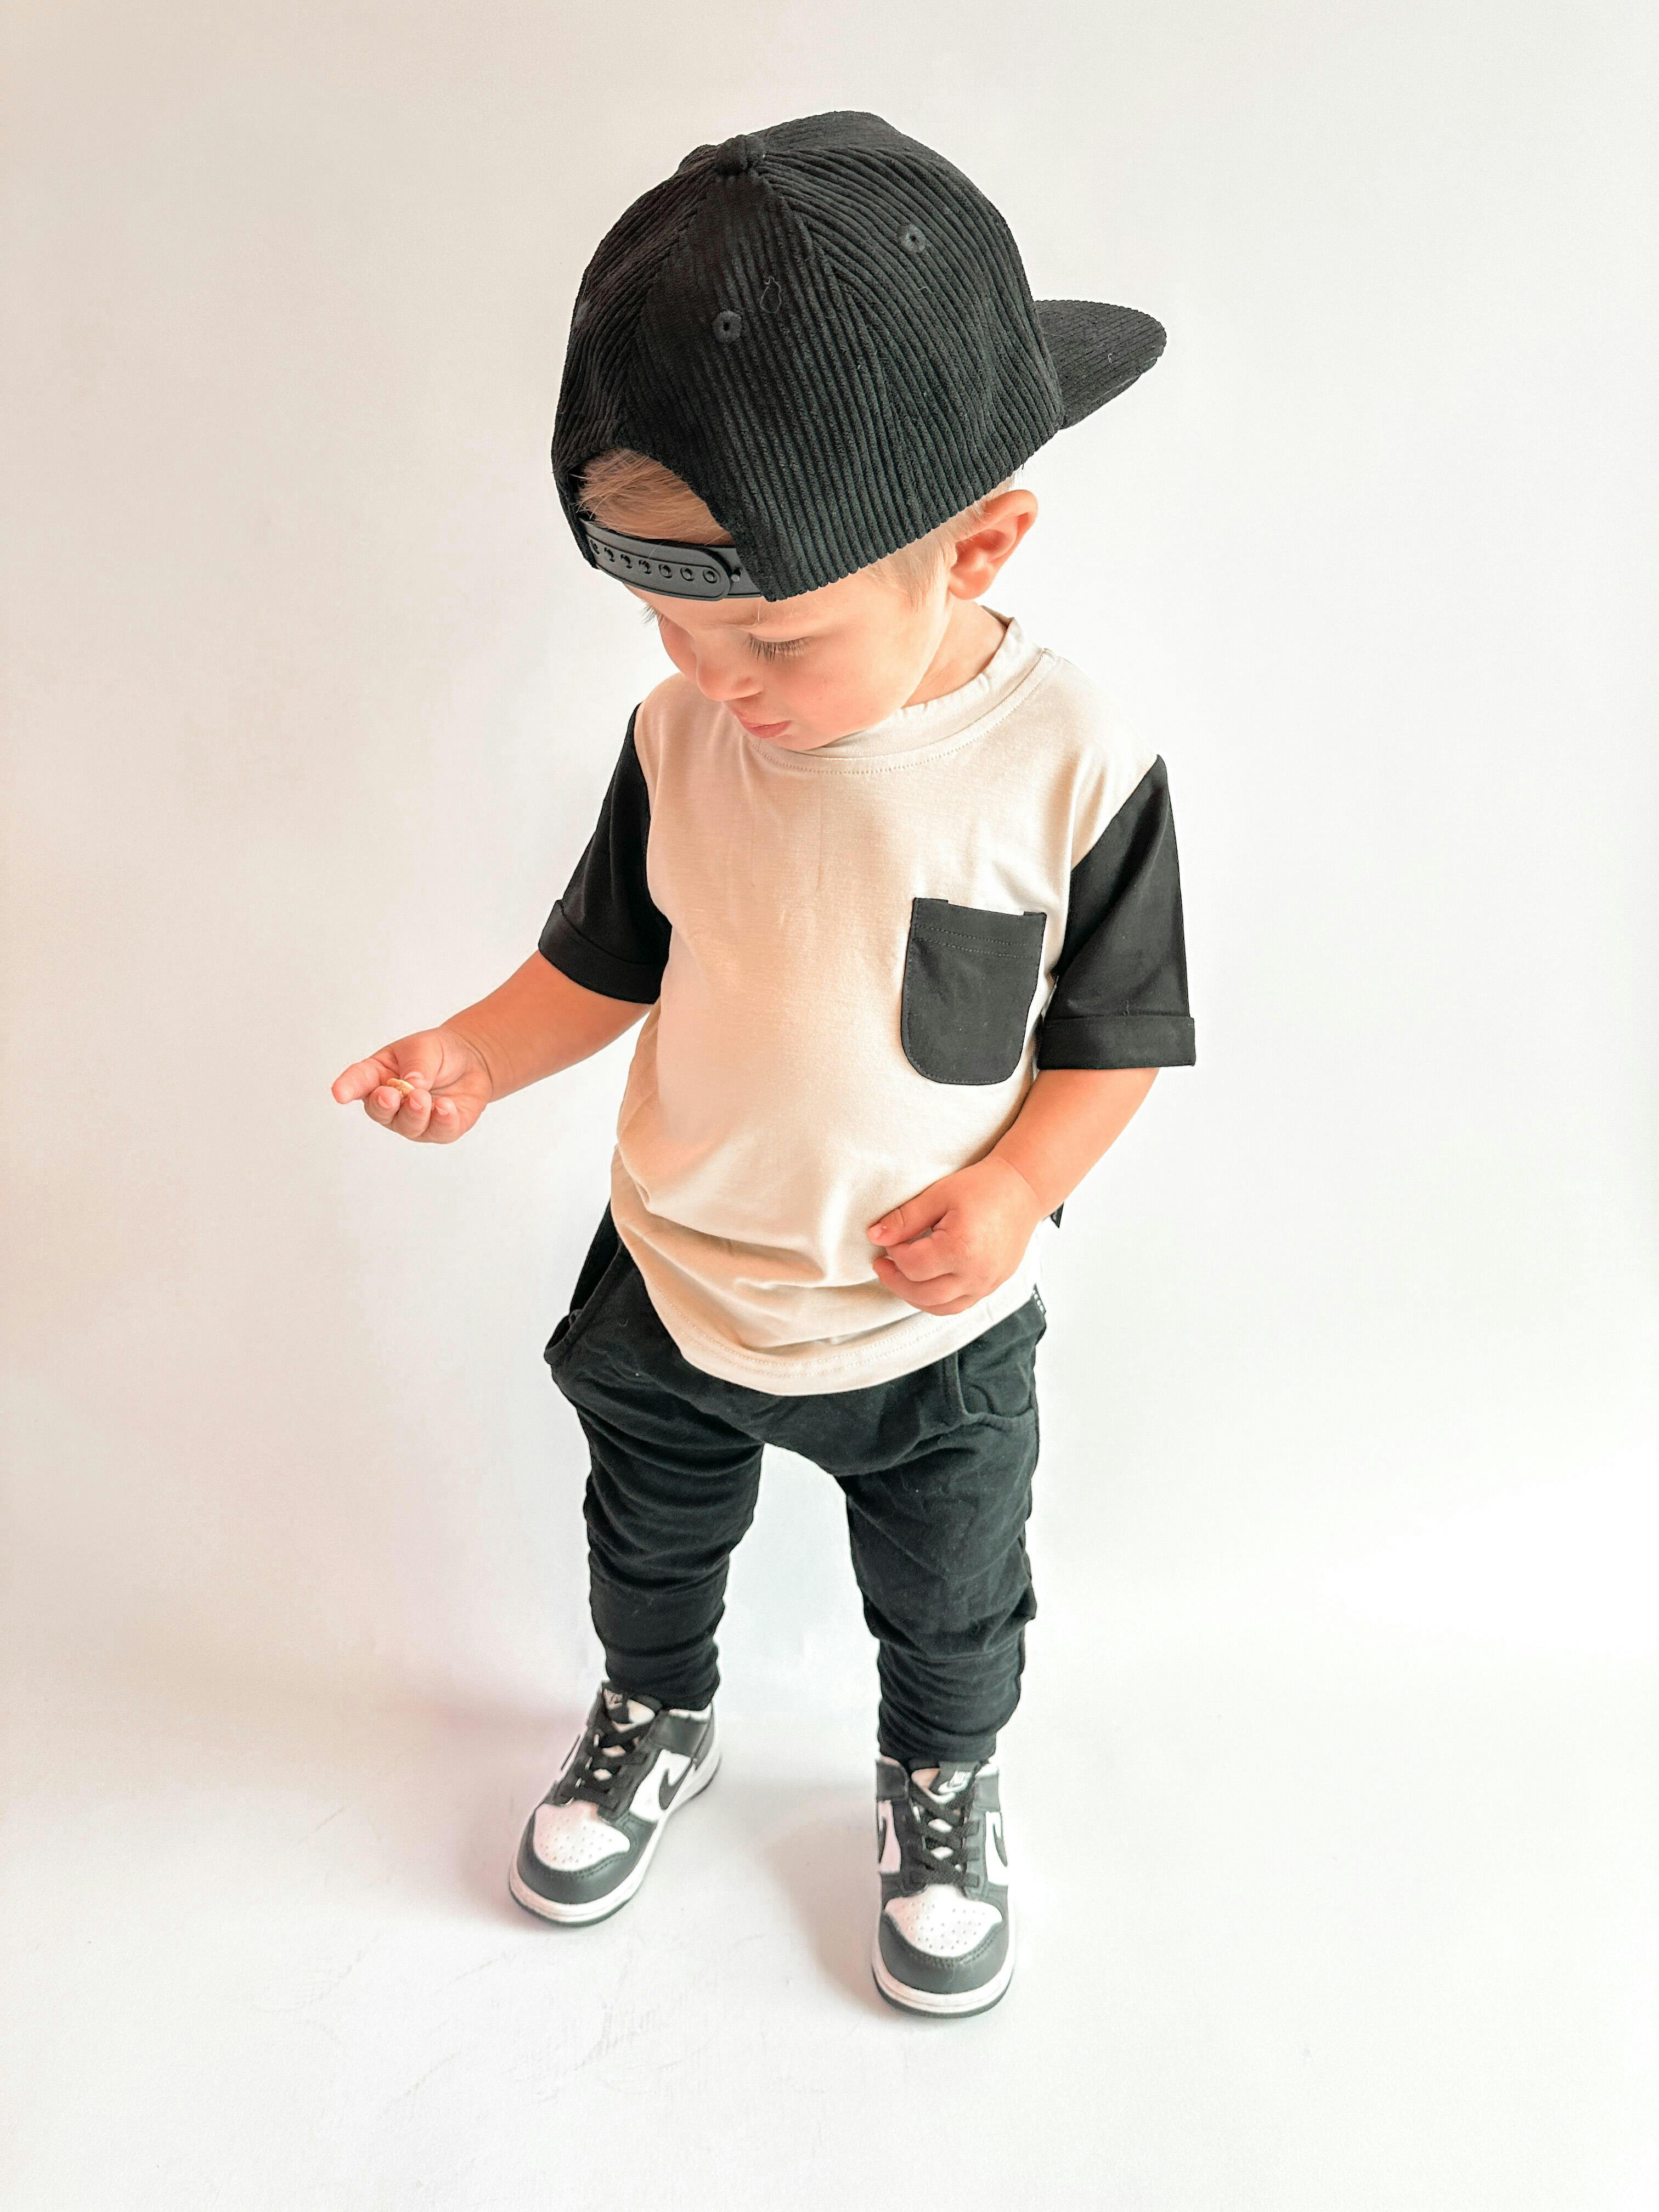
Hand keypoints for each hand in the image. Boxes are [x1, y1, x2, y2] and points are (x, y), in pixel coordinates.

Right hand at [330, 1024, 494, 1143]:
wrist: (471, 1060)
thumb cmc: (437, 1052)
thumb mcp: (425, 1048)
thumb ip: (417, 1066)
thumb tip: (413, 1084)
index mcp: (378, 1075)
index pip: (358, 1082)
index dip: (348, 1088)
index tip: (339, 1094)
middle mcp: (391, 1103)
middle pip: (379, 1111)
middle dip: (384, 1105)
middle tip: (391, 1095)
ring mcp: (414, 1120)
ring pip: (408, 1126)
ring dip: (414, 1113)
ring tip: (423, 1097)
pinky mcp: (440, 1130)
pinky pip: (439, 1131)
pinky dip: (443, 1120)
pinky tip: (446, 1106)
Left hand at [866, 1156, 1043, 1315]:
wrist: (1022, 1190)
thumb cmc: (982, 1187)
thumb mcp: (938, 1195)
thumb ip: (905, 1218)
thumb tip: (875, 1236)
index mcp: (962, 1248)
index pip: (912, 1265)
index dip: (893, 1253)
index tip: (890, 1238)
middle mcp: (976, 1273)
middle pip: (922, 1294)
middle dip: (895, 1280)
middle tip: (882, 1263)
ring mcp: (986, 1284)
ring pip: (940, 1307)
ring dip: (913, 1296)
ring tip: (899, 1276)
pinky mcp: (991, 1287)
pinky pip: (958, 1306)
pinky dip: (935, 1301)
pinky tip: (923, 1284)